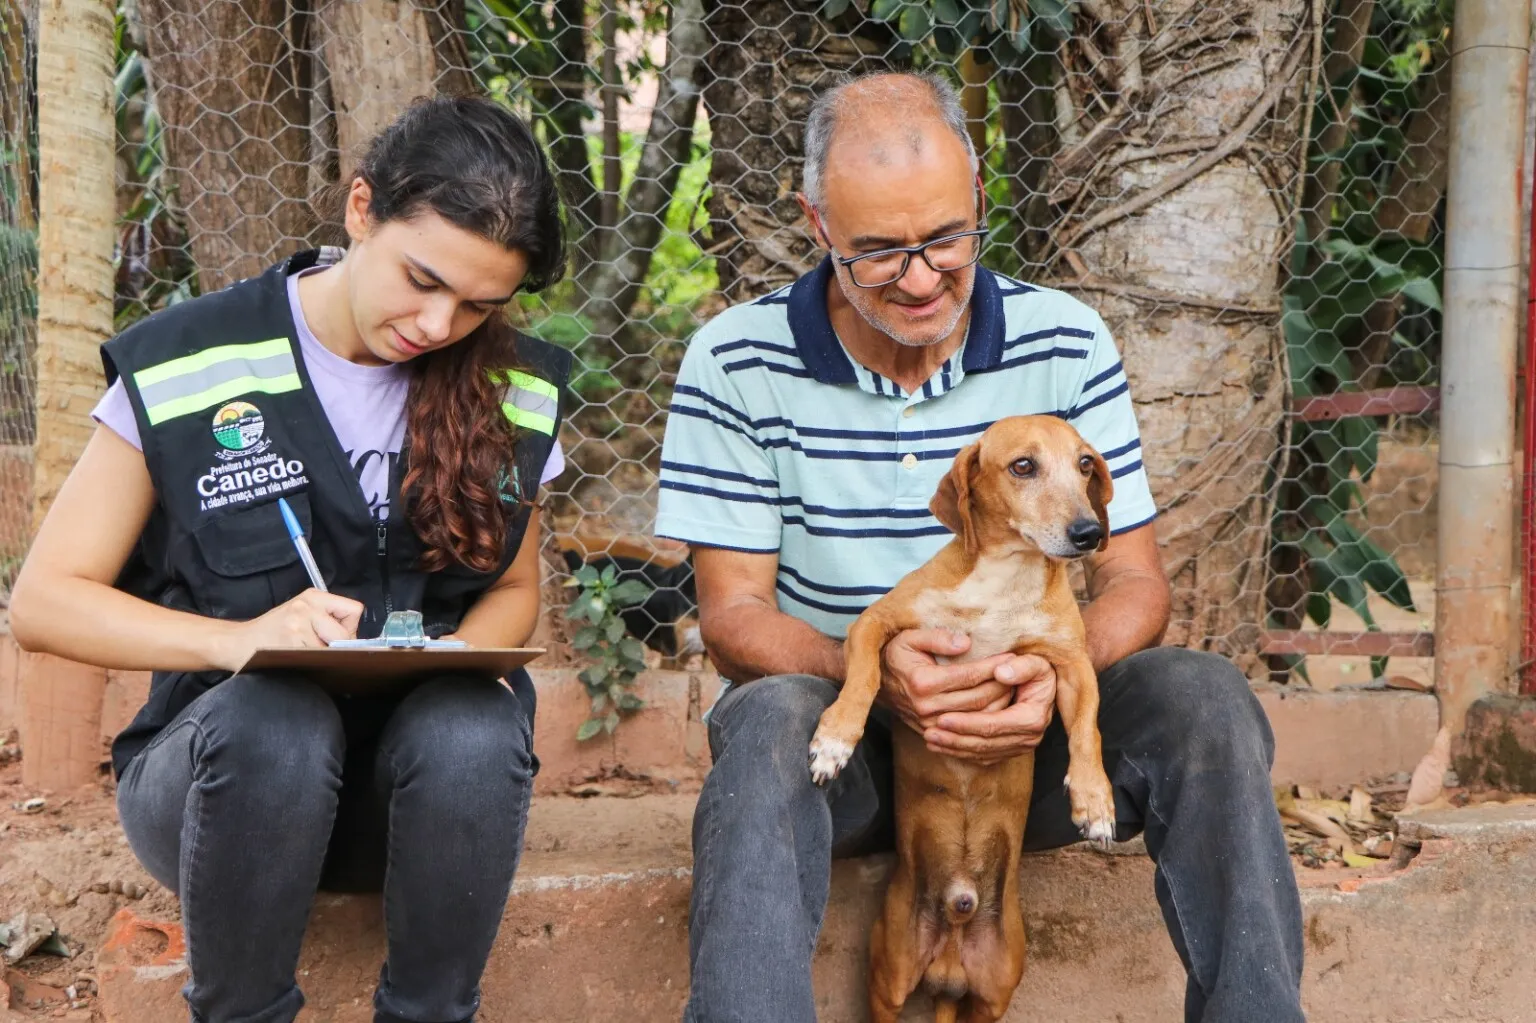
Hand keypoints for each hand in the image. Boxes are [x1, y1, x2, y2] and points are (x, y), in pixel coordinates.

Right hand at [216, 588, 364, 671]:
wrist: (237, 642)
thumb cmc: (272, 631)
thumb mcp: (301, 614)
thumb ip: (329, 620)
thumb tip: (358, 642)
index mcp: (313, 596)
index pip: (353, 610)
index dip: (349, 628)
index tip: (335, 637)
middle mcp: (305, 607)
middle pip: (346, 633)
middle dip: (338, 647)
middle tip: (318, 648)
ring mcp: (297, 625)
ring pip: (332, 650)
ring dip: (323, 658)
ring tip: (302, 653)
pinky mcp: (290, 643)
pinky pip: (316, 659)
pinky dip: (311, 664)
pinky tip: (296, 659)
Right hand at [879, 629, 1013, 733]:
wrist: (874, 683)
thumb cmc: (896, 654)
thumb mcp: (910, 637)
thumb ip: (937, 638)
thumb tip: (966, 643)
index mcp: (923, 682)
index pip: (970, 676)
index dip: (994, 666)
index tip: (1012, 655)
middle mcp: (927, 706)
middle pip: (979, 698)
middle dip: (1003, 684)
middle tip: (1020, 671)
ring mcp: (930, 723)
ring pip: (978, 716)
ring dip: (1000, 702)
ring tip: (1015, 685)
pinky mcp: (933, 732)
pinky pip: (969, 728)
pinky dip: (988, 717)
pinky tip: (1000, 703)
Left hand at [923, 653, 1057, 763]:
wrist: (1045, 684)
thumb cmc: (1036, 669)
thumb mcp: (1035, 662)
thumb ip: (1021, 666)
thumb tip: (1000, 673)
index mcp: (1033, 717)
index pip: (993, 723)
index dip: (967, 722)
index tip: (942, 717)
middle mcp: (1029, 737)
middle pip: (985, 742)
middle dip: (955, 738)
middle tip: (929, 731)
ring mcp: (1020, 747)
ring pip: (982, 752)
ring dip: (954, 747)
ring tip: (930, 738)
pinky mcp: (1010, 750)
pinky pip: (984, 756)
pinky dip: (961, 752)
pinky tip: (942, 746)